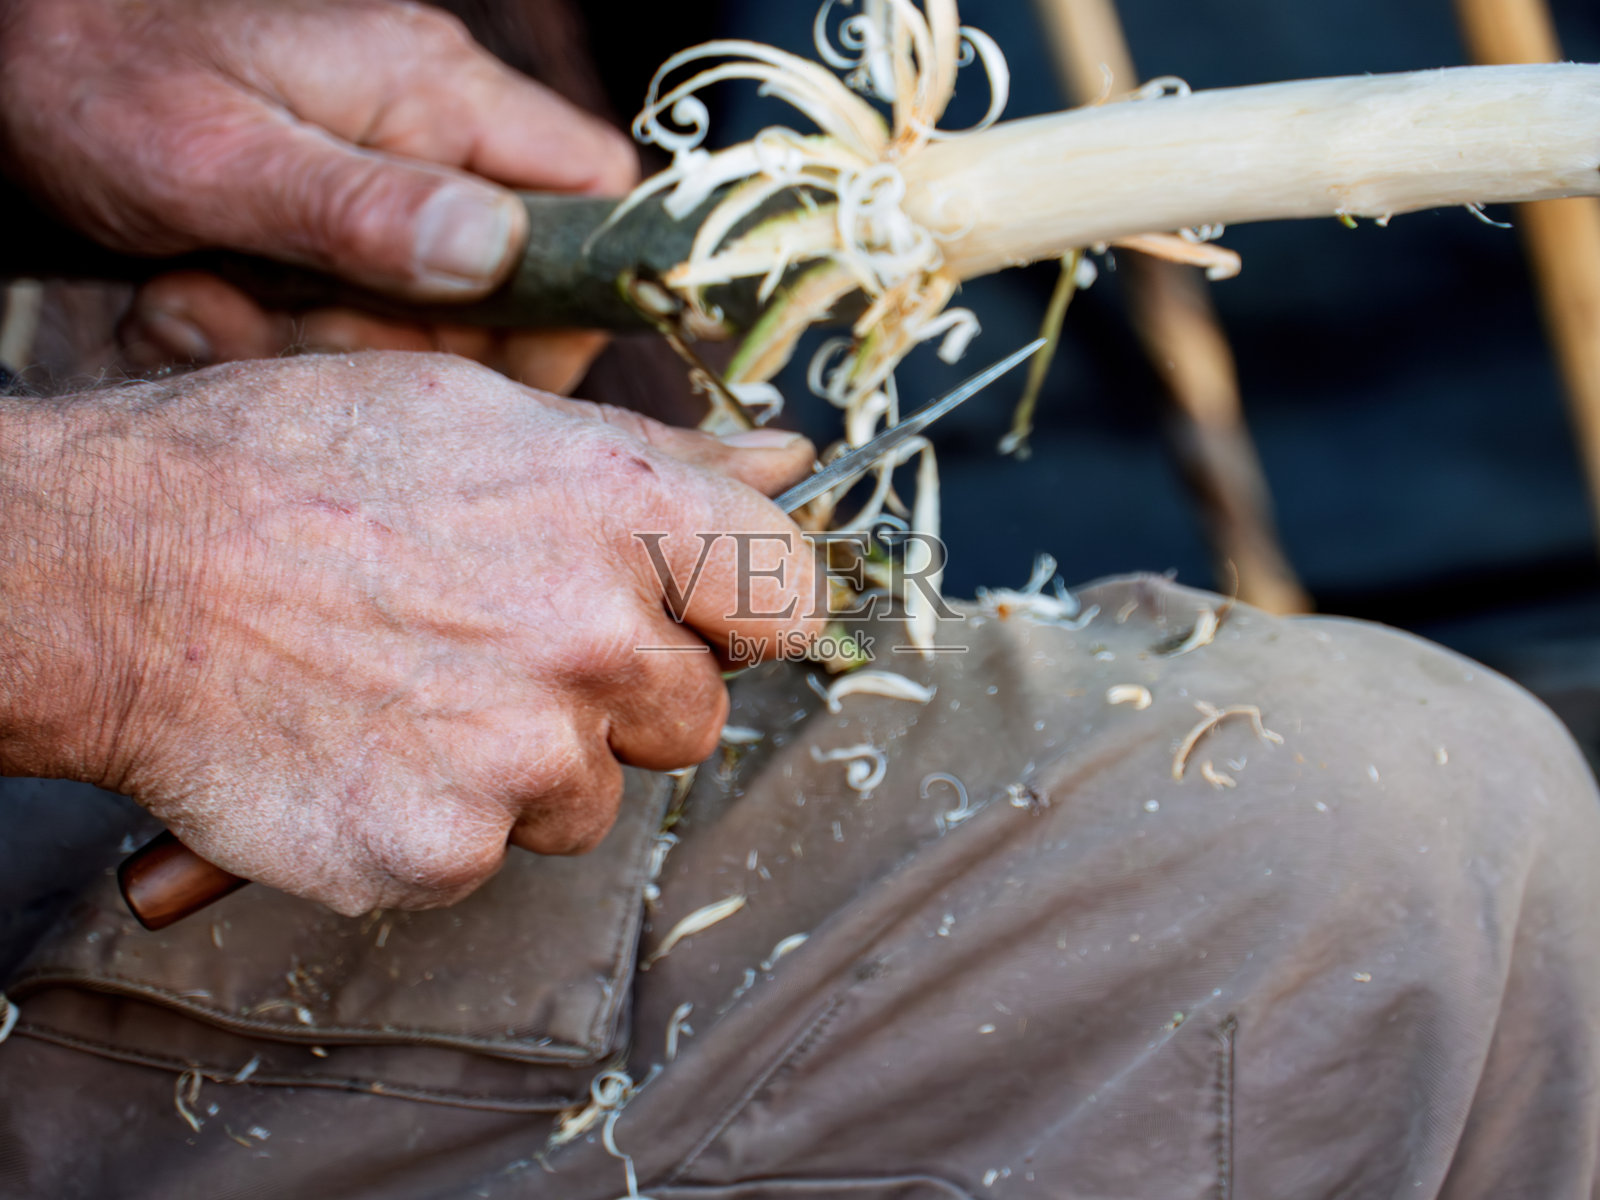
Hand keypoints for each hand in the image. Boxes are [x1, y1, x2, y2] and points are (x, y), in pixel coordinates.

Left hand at [0, 0, 637, 389]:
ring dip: (318, 342)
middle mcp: (427, 125)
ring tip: (206, 305)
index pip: (595, 192)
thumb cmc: (87, 72)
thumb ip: (359, 210)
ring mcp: (382, 170)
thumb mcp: (214, 158)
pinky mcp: (336, 209)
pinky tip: (196, 303)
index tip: (497, 360)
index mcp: (431, 91)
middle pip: (509, 280)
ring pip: (423, 310)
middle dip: (409, 343)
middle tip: (298, 332)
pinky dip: (278, 331)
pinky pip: (353, 305)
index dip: (576, 292)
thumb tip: (494, 255)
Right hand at [0, 353, 819, 913]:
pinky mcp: (448, 849)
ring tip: (423, 688)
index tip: (700, 615)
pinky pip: (502, 851)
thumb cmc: (288, 469)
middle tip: (507, 640)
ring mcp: (526, 757)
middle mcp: (597, 638)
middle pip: (696, 712)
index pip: (789, 597)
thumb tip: (783, 463)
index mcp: (625, 511)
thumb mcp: (483, 414)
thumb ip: (659, 456)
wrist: (113, 574)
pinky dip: (451, 817)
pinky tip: (376, 747)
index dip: (744, 609)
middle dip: (624, 690)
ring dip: (535, 761)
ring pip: (598, 793)